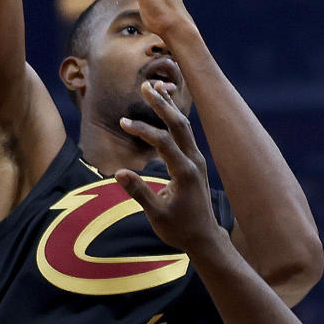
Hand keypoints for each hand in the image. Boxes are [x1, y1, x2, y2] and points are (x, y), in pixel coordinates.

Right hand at [116, 82, 223, 253]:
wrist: (204, 238)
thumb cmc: (179, 229)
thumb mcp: (156, 215)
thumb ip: (139, 192)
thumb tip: (118, 173)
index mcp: (186, 173)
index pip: (163, 143)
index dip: (143, 130)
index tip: (123, 122)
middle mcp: (195, 162)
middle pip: (179, 125)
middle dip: (162, 105)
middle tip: (145, 86)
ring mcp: (197, 161)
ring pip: (184, 127)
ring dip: (168, 107)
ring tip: (154, 88)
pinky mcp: (195, 162)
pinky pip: (184, 135)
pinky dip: (173, 119)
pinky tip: (163, 108)